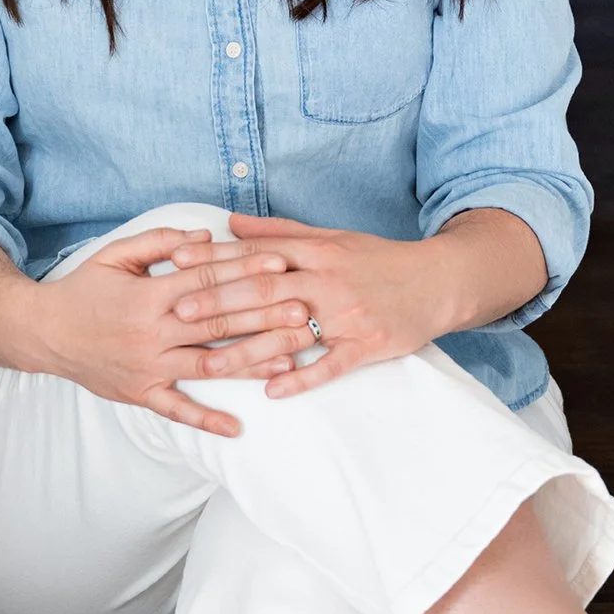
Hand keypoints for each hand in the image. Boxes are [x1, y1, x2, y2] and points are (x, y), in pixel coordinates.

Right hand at [26, 226, 312, 436]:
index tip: (282, 266)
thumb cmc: (83, 290)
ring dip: (252, 363)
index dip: (247, 273)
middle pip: (219, 323)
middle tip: (305, 311)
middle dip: (265, 316)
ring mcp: (149, 367)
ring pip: (210, 366)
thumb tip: (206, 236)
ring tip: (291, 359)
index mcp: (150, 296)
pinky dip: (206, 420)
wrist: (42, 332)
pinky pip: (177, 410)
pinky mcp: (141, 393)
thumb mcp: (116, 255)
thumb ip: (160, 241)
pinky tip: (236, 427)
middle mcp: (153, 333)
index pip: (209, 281)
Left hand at [175, 214, 455, 399]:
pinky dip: (301, 378)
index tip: (175, 265)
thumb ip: (278, 232)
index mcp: (315, 251)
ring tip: (208, 367)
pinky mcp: (368, 344)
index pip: (255, 255)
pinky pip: (331, 364)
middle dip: (218, 304)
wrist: (438, 281)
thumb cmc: (377, 259)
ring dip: (246, 351)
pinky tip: (272, 391)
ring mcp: (348, 315)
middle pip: (264, 292)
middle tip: (177, 316)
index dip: (214, 260)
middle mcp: (327, 280)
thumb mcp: (330, 237)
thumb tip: (230, 222)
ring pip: (289, 333)